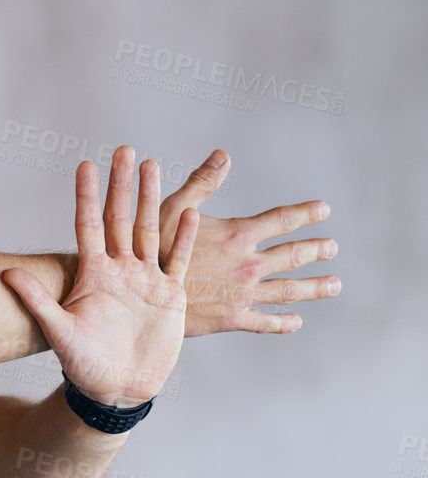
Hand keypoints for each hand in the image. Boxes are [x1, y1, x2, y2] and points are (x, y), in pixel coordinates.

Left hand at [0, 152, 197, 406]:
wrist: (118, 390)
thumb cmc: (84, 366)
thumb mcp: (59, 332)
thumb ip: (37, 302)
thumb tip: (6, 275)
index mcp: (93, 275)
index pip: (88, 225)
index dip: (87, 196)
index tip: (85, 165)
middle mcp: (118, 270)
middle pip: (120, 218)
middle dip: (122, 184)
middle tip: (124, 149)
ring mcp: (145, 280)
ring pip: (149, 230)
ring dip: (151, 199)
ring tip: (152, 165)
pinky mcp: (169, 295)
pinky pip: (177, 259)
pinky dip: (184, 237)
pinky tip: (190, 211)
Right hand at [155, 147, 340, 334]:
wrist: (142, 296)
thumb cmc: (152, 249)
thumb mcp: (172, 208)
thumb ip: (202, 182)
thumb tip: (223, 155)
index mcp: (237, 236)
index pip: (282, 220)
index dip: (306, 214)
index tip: (324, 210)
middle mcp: (247, 265)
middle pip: (293, 256)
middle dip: (316, 250)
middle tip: (332, 247)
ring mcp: (242, 294)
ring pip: (288, 291)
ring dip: (314, 287)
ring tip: (334, 284)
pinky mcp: (232, 319)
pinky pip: (264, 321)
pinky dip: (283, 322)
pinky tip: (296, 322)